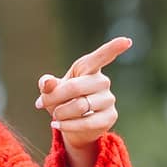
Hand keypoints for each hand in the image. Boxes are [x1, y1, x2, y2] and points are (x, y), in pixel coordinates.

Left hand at [34, 36, 131, 166]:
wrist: (72, 125)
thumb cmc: (62, 101)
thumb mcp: (51, 90)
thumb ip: (48, 84)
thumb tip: (46, 83)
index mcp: (88, 68)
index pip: (102, 56)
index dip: (114, 48)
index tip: (127, 41)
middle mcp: (102, 81)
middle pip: (76, 87)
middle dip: (54, 97)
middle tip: (40, 103)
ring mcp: (108, 99)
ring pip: (80, 106)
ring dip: (61, 113)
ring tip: (55, 115)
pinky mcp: (110, 116)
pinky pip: (86, 122)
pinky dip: (67, 125)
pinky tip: (57, 124)